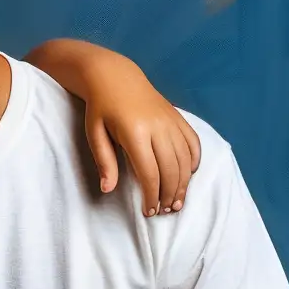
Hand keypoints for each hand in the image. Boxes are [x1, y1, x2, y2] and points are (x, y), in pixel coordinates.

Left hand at [80, 60, 198, 216]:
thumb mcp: (94, 135)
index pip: (150, 173)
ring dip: (183, 183)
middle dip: (170, 194)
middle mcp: (158, 127)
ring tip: (177, 201)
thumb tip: (108, 189)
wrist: (116, 77)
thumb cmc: (100, 108)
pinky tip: (188, 175)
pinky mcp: (177, 117)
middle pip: (171, 169)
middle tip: (166, 211)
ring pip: (184, 158)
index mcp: (135, 133)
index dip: (152, 195)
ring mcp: (171, 121)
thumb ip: (104, 162)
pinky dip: (194, 160)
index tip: (149, 211)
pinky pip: (192, 141)